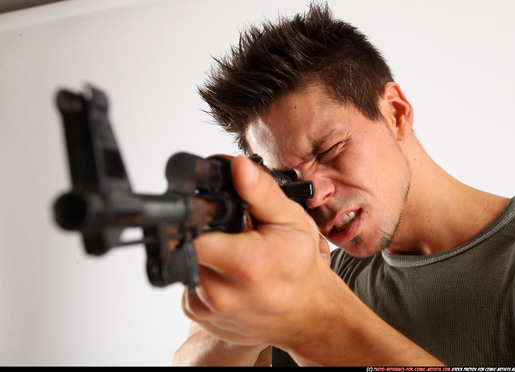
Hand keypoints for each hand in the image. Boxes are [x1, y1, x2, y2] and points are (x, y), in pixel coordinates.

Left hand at [182, 155, 332, 347]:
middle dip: (204, 234)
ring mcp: (209, 310)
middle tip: (232, 235)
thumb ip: (261, 192)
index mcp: (245, 264)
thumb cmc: (300, 266)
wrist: (306, 313)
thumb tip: (238, 167)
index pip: (192, 232)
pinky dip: (204, 274)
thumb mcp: (291, 220)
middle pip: (187, 245)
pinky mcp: (200, 317)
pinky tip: (228, 274)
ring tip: (233, 255)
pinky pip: (188, 284)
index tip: (211, 214)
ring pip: (186, 264)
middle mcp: (223, 293)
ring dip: (204, 255)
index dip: (197, 216)